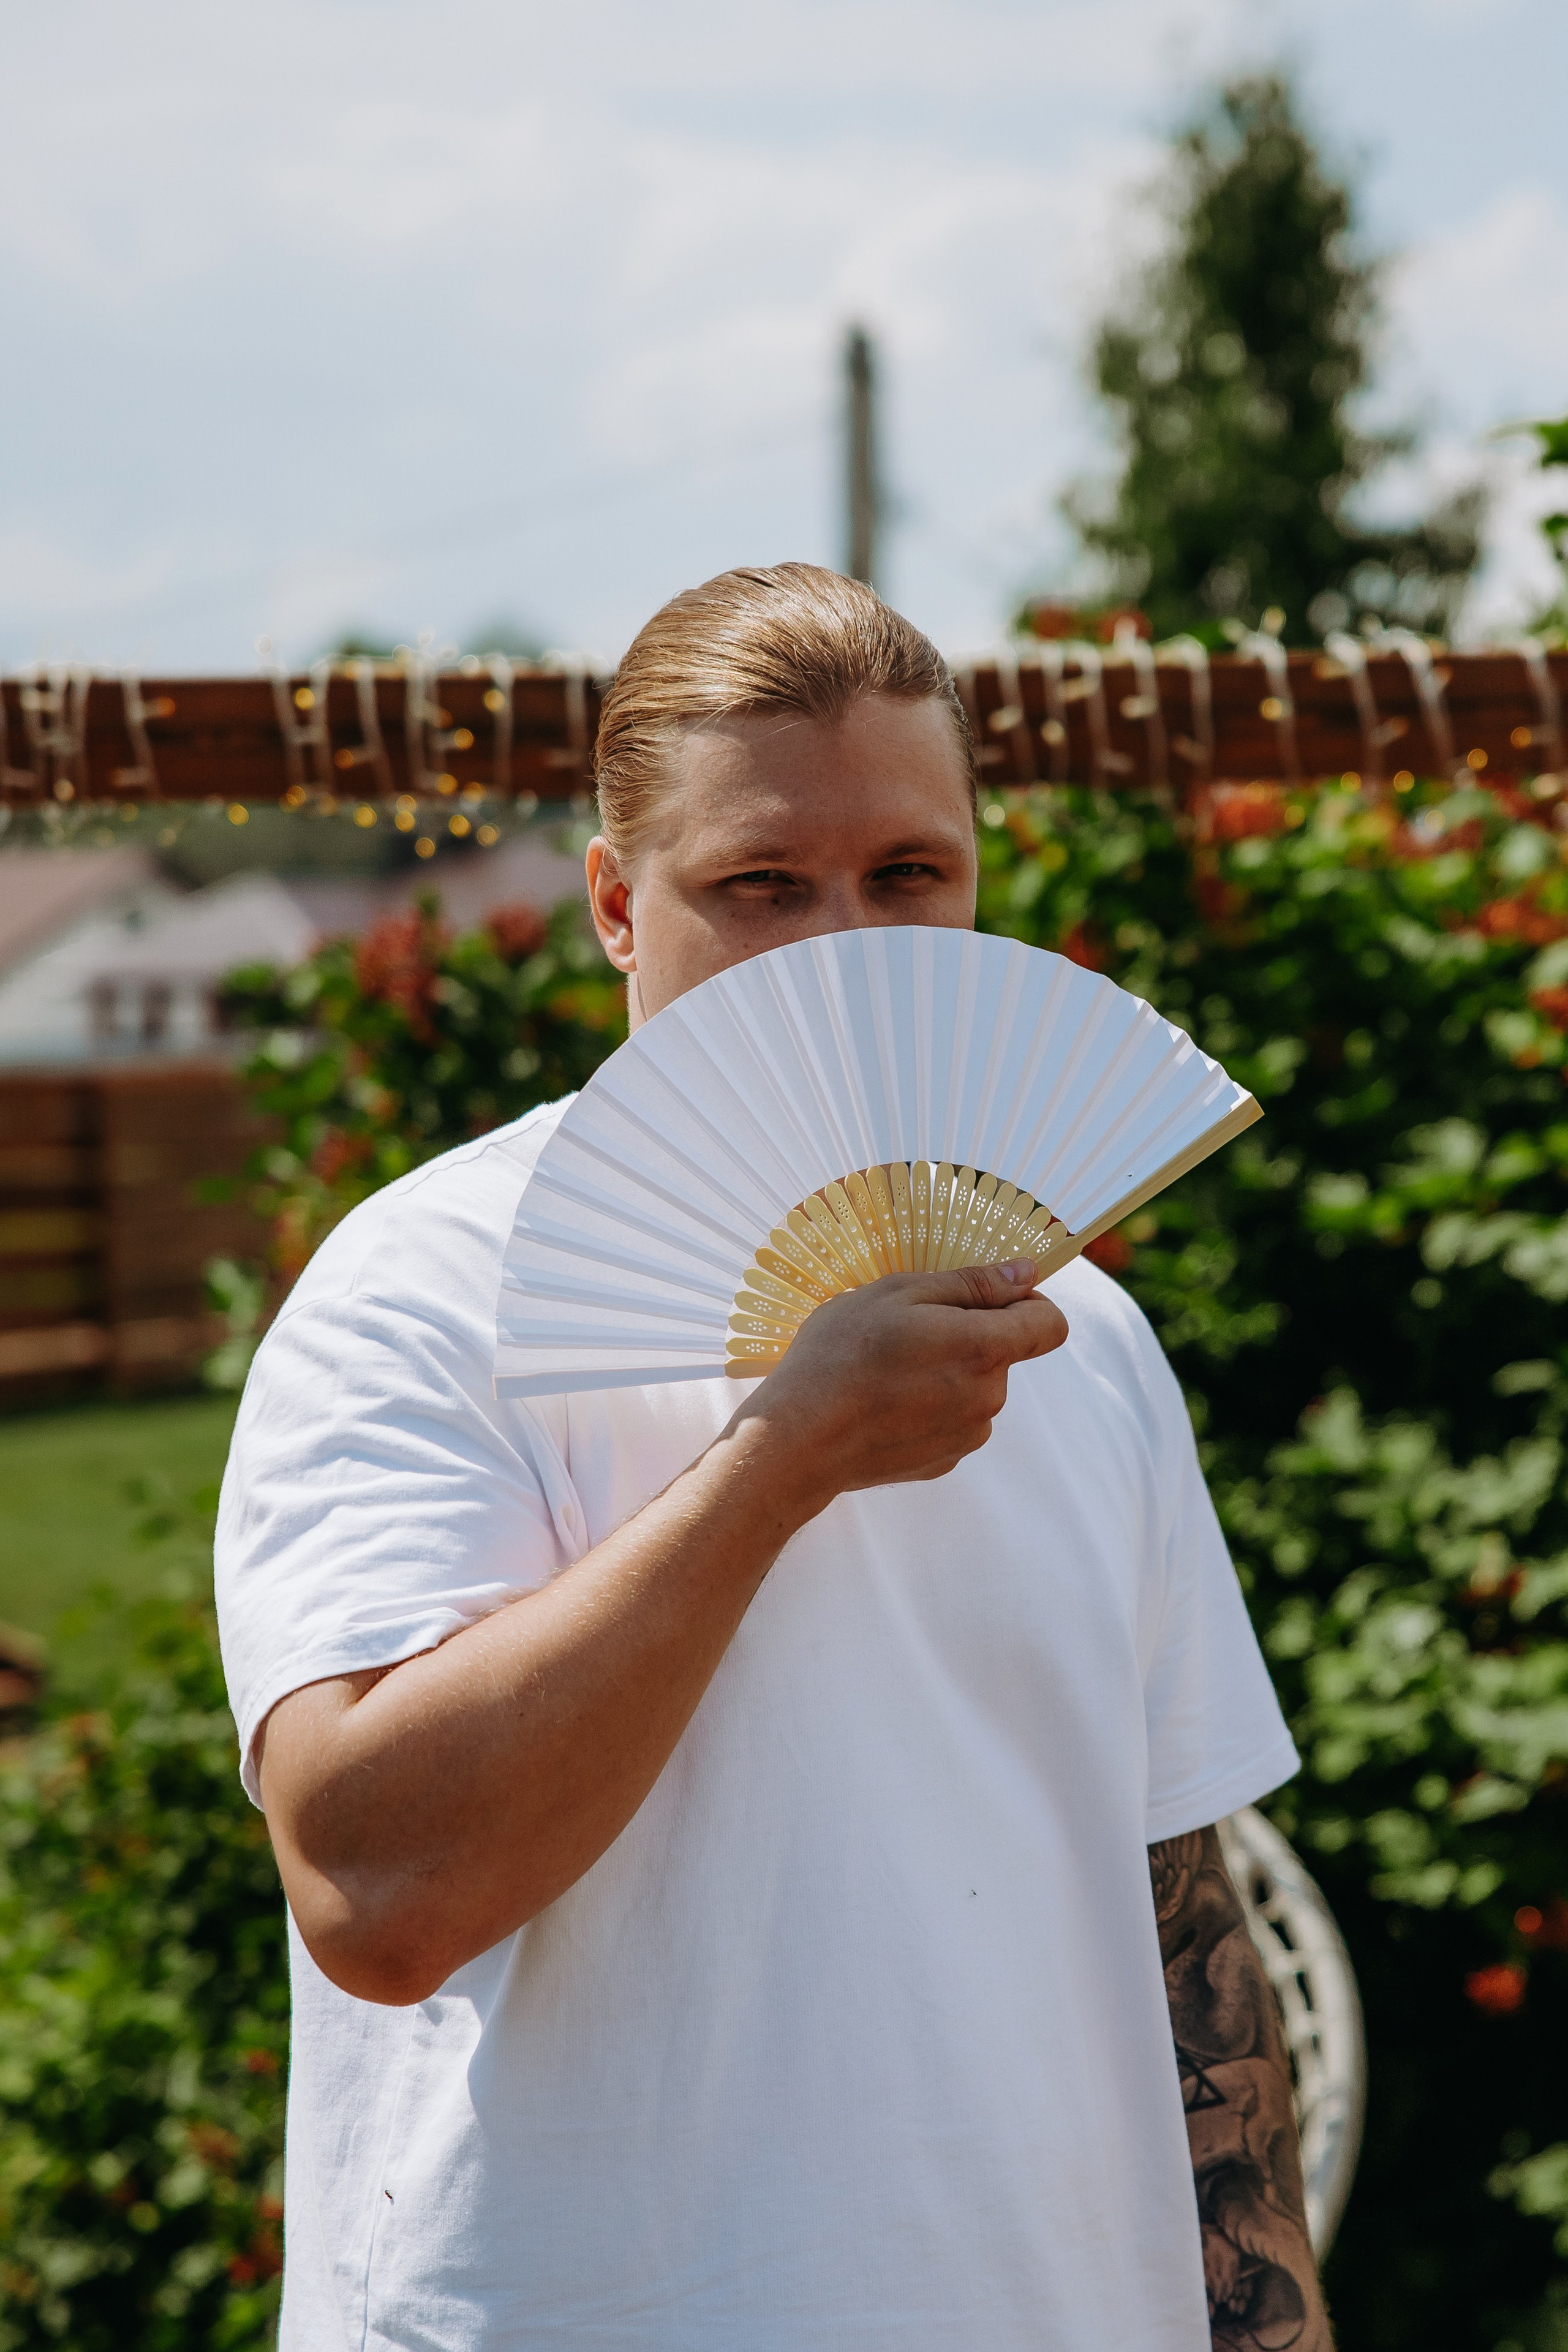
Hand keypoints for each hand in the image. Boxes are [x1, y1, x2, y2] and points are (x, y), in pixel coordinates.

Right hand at [731, 1258, 1067, 1505]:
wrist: (799, 1438)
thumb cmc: (842, 1354)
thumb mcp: (899, 1294)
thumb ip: (972, 1284)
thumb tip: (1027, 1275)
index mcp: (985, 1349)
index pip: (1050, 1324)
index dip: (1027, 1302)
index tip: (985, 1296)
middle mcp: (989, 1398)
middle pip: (1004, 1353)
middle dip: (968, 1335)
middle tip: (905, 1330)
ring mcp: (968, 1435)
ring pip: (975, 1386)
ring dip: (947, 1371)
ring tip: (888, 1369)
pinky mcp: (944, 1460)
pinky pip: (952, 1419)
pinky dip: (928, 1406)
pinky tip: (884, 1403)